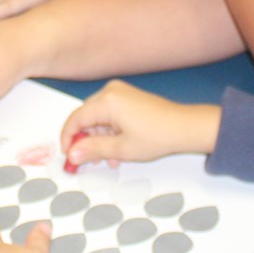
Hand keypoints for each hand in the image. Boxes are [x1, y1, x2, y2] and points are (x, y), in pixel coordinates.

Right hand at [60, 80, 221, 171]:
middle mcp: (111, 92)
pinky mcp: (128, 97)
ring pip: (98, 117)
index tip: (68, 155)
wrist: (185, 127)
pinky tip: (117, 149)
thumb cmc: (158, 135)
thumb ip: (92, 150)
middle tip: (88, 160)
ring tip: (110, 159)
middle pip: (86, 117)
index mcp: (107, 101)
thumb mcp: (121, 149)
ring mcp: (121, 93)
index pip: (76, 119)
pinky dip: (110, 131)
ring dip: (100, 138)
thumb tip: (72, 155)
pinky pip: (110, 114)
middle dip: (86, 140)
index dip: (68, 138)